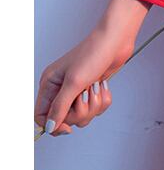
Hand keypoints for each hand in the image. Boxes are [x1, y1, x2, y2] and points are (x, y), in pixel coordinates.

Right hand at [34, 0, 150, 135]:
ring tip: (95, 87)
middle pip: (64, 118)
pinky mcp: (91, 89)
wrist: (116, 40)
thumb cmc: (93, 53)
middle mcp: (61, 88)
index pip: (41, 115)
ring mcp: (77, 89)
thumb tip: (50, 126)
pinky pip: (95, 107)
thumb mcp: (74, 82)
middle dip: (79, 111)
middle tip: (86, 95)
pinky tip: (102, 86)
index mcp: (49, 84)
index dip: (53, 125)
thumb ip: (60, 107)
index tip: (67, 129)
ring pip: (82, 114)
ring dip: (93, 105)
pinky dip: (102, 100)